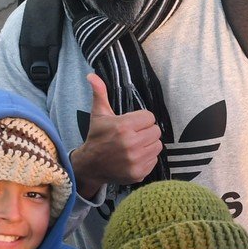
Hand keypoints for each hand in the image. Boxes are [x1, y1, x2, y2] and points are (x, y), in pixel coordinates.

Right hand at [70, 73, 162, 195]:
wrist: (90, 166)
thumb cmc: (97, 137)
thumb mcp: (99, 114)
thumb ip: (100, 93)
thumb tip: (92, 75)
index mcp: (123, 127)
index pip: (150, 117)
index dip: (141, 119)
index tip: (132, 123)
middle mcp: (131, 144)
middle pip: (156, 131)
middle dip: (146, 131)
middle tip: (134, 134)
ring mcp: (136, 160)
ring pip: (157, 146)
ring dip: (149, 144)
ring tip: (135, 145)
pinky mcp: (139, 173)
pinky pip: (154, 160)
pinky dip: (147, 158)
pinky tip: (135, 156)